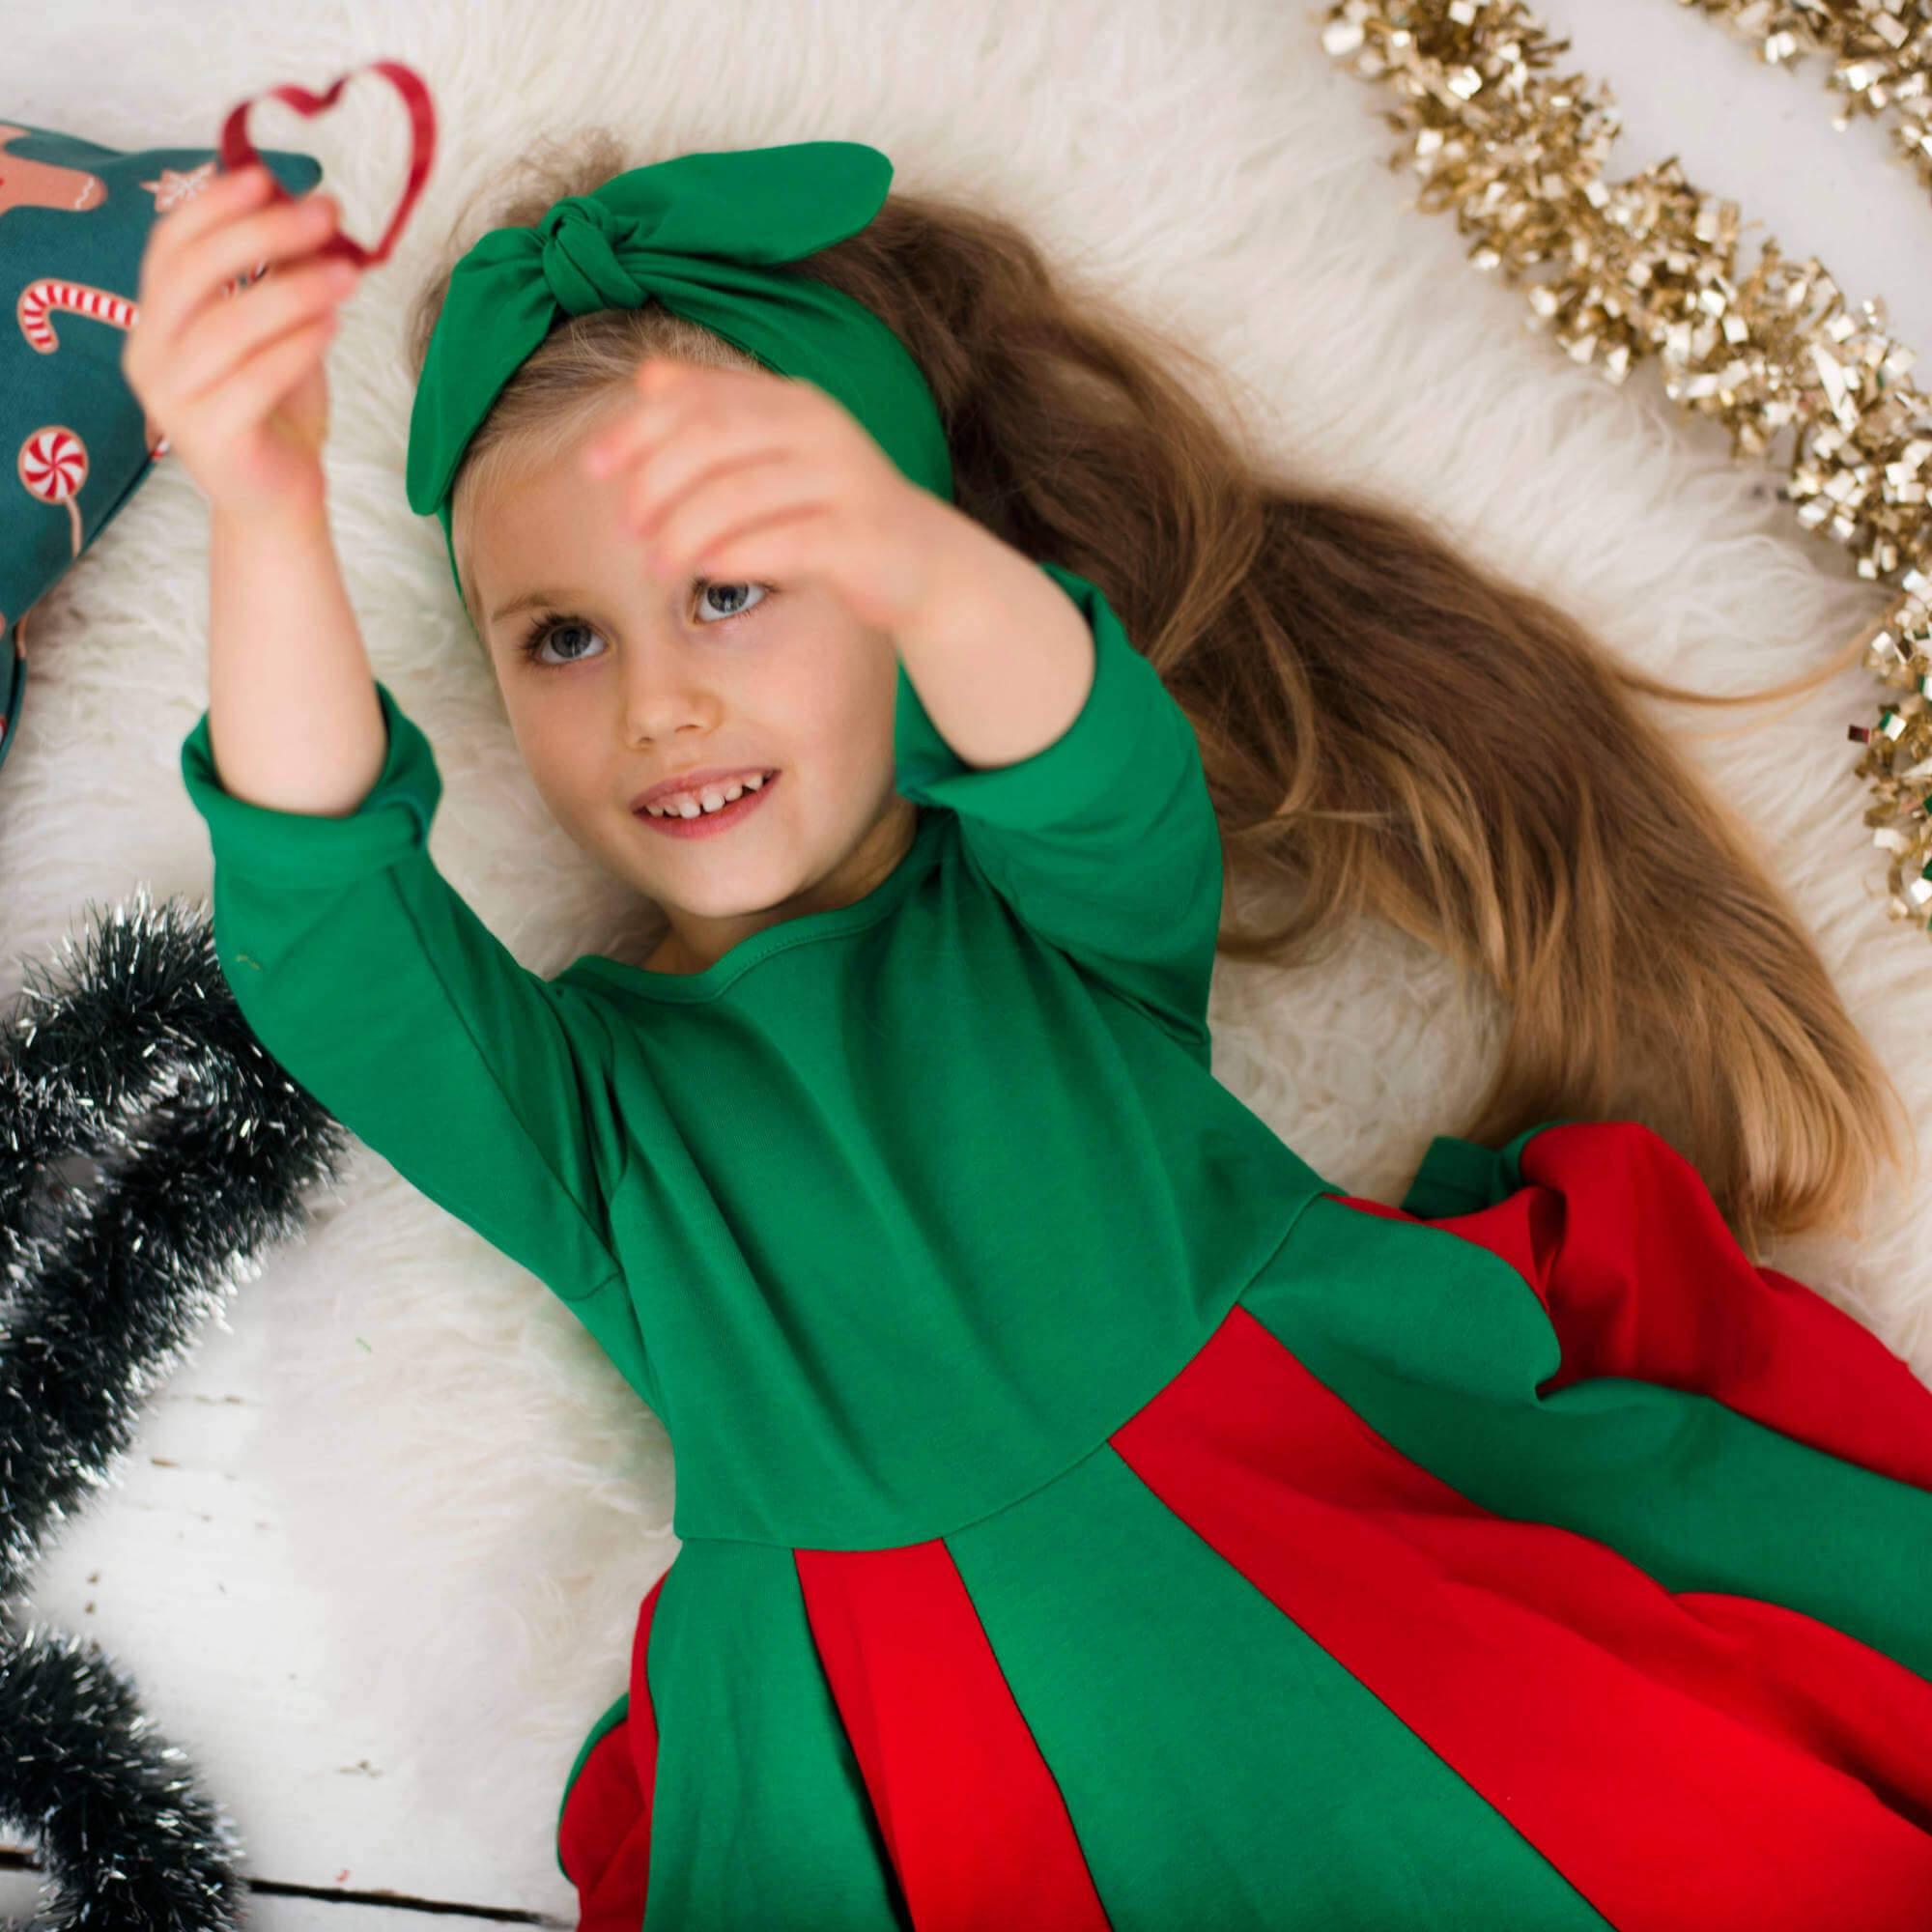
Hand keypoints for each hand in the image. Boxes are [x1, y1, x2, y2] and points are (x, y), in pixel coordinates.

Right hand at [123, 163, 363, 525]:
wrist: (277, 496)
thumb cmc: (275, 409)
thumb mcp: (281, 331)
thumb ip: (284, 278)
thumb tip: (316, 211)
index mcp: (156, 318)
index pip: (171, 245)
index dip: (215, 205)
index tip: (269, 178)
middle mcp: (150, 354)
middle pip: (194, 275)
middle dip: (262, 235)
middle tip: (326, 215)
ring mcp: (172, 399)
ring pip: (227, 327)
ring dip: (292, 290)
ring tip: (348, 273)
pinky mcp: (210, 438)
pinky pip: (253, 380)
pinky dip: (296, 346)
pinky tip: (333, 325)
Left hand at [580, 357, 964, 638]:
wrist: (922, 565)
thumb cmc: (833, 512)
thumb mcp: (776, 454)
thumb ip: (716, 414)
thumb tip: (648, 377)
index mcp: (794, 402)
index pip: (698, 399)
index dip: (636, 429)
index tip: (591, 466)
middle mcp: (822, 430)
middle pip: (713, 439)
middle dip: (656, 481)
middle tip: (627, 526)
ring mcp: (845, 482)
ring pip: (741, 495)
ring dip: (684, 530)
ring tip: (656, 565)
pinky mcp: (860, 538)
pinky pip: (786, 543)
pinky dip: (735, 556)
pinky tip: (706, 572)